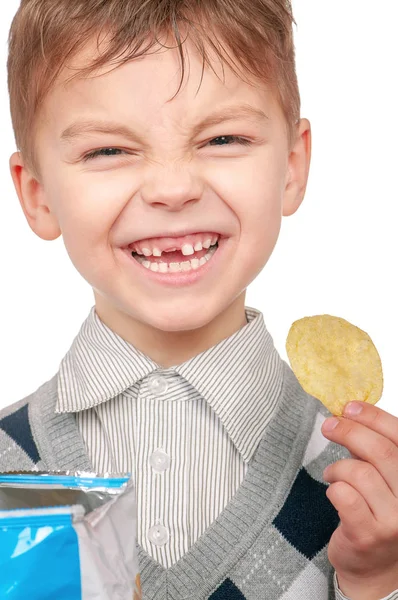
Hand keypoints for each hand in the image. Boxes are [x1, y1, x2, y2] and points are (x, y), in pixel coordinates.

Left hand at [321, 401, 397, 599]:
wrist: (375, 570)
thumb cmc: (379, 514)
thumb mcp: (387, 480)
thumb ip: (377, 452)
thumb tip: (351, 413)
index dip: (374, 417)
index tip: (350, 407)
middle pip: (380, 452)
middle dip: (350, 431)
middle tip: (329, 426)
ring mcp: (394, 521)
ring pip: (359, 472)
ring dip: (338, 468)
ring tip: (333, 475)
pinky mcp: (368, 534)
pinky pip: (343, 495)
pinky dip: (333, 487)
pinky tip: (334, 492)